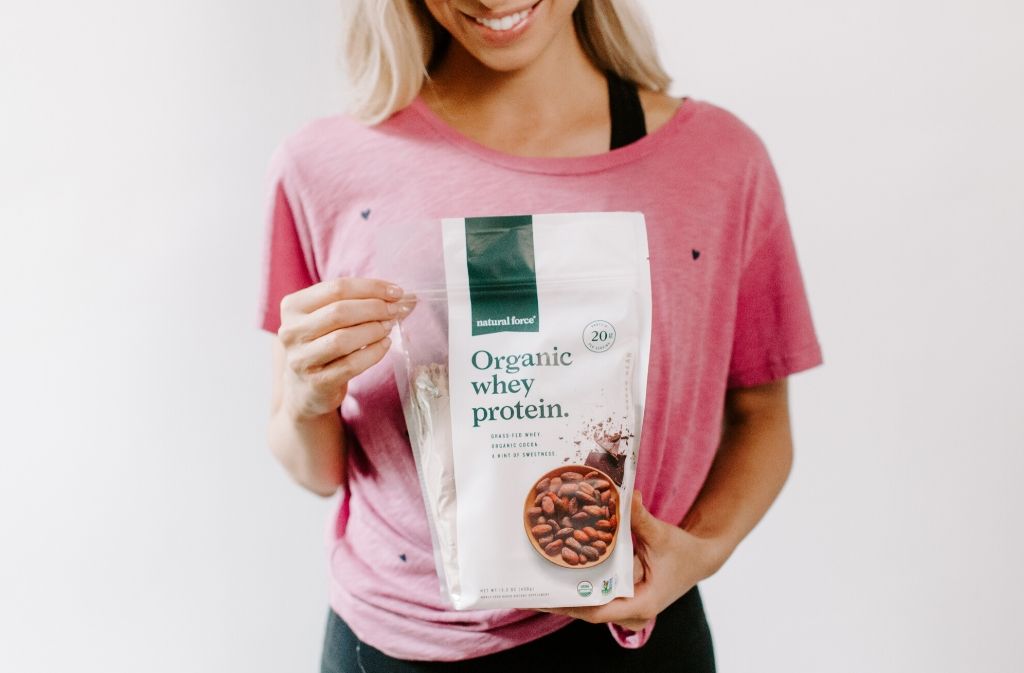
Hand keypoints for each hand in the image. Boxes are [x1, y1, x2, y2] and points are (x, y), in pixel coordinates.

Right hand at [277, 277, 412, 419]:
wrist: (306, 389)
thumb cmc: (323, 344)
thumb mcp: (329, 318)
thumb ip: (358, 302)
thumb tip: (401, 295)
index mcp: (293, 307)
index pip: (336, 288)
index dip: (371, 288)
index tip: (396, 292)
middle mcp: (291, 331)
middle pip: (339, 312)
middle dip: (375, 308)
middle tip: (395, 311)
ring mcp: (301, 359)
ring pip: (343, 339)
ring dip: (373, 330)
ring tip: (389, 327)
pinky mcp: (317, 382)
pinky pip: (351, 365)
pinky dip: (373, 353)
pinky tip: (385, 345)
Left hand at [538, 490, 726, 630]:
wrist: (699, 558)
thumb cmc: (682, 550)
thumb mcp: (662, 534)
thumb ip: (642, 519)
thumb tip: (628, 496)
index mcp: (642, 604)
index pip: (600, 611)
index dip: (572, 605)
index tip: (548, 597)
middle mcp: (631, 611)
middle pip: (587, 610)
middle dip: (559, 600)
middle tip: (529, 588)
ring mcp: (626, 606)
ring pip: (589, 604)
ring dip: (564, 594)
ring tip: (534, 582)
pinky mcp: (622, 596)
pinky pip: (595, 594)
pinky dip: (577, 585)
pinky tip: (554, 572)